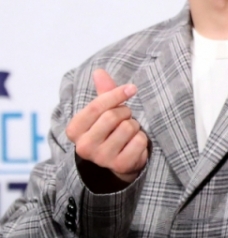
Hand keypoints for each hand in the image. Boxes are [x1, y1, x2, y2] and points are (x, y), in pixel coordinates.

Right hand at [65, 69, 148, 184]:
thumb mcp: (102, 113)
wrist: (116, 163)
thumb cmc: (109, 132)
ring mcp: (102, 158)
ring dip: (134, 126)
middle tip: (125, 118)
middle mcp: (84, 147)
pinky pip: (139, 141)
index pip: (96, 106)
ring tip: (128, 133)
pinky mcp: (120, 165)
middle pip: (112, 116)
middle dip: (125, 113)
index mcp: (74, 131)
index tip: (131, 88)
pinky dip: (142, 139)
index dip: (116, 94)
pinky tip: (134, 145)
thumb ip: (103, 93)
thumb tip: (99, 71)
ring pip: (128, 128)